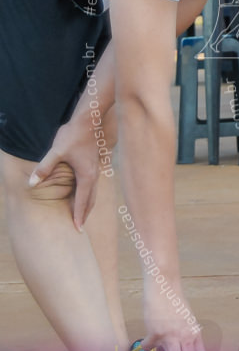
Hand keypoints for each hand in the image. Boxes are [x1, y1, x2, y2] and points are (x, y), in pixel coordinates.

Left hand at [29, 116, 102, 230]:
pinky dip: (88, 196)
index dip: (79, 215)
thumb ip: (44, 168)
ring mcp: (96, 171)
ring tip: (82, 215)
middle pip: (90, 200)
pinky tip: (83, 196)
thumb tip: (31, 184)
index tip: (77, 228)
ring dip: (87, 205)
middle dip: (84, 214)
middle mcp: (94, 176)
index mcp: (86, 176)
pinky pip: (92, 186)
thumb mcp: (56, 152)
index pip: (82, 201)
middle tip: (79, 227)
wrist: (89, 121)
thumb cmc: (73, 136)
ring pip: (93, 194)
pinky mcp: (94, 166)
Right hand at [140, 283, 205, 350]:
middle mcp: (185, 337)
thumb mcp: (186, 319)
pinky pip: (148, 348)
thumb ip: (184, 335)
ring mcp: (171, 337)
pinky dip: (145, 346)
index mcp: (194, 332)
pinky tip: (145, 342)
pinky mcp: (156, 334)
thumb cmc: (175, 302)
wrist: (165, 288)